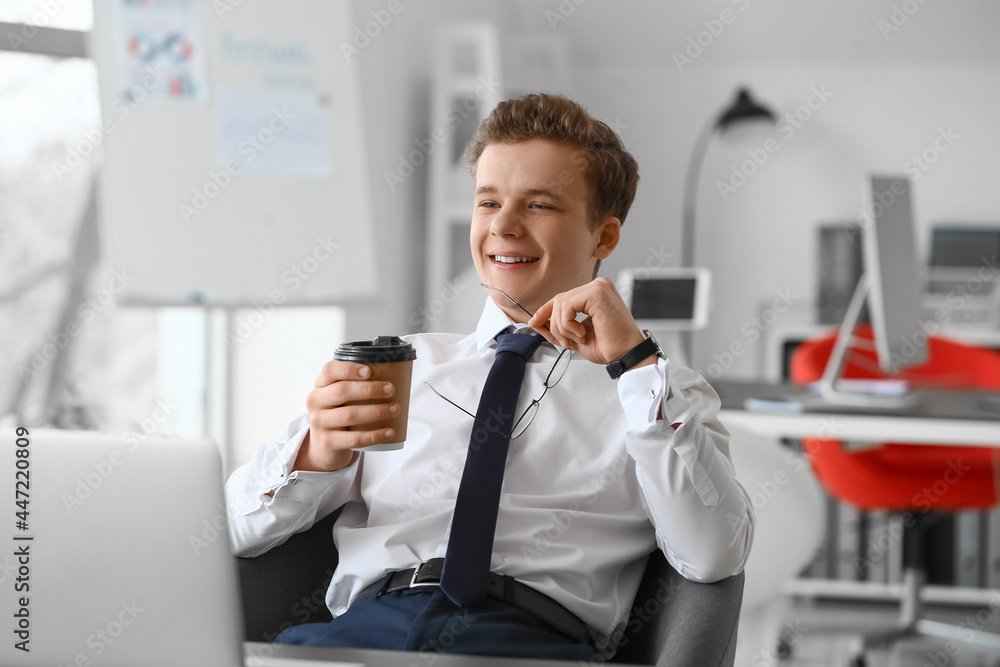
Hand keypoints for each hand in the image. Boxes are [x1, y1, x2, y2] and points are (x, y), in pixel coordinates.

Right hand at [294, 361, 399, 471]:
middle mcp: (316, 401)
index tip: (369, 371)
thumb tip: (395, 374)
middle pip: (342, 391)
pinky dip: (374, 435)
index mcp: (321, 384)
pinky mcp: (328, 442)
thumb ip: (355, 384)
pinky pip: (354, 439)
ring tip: (395, 409)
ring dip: (376, 411)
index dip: (349, 369)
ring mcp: (319, 422)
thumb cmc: (339, 413)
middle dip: (369, 389)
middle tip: (391, 389)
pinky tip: (389, 432)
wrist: (323, 446)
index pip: (330, 370)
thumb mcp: (339, 396)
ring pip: (350, 415)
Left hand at [528, 277, 653, 367]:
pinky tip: (582, 334)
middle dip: (554, 324)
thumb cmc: (609, 347)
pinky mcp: (597, 293)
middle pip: (559, 299)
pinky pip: (567, 307)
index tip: (534, 323)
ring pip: (560, 303)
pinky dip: (568, 324)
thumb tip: (534, 321)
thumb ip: (557, 327)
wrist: (626, 355)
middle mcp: (598, 286)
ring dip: (562, 327)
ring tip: (577, 339)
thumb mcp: (575, 336)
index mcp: (595, 293)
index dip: (545, 311)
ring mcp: (598, 287)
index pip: (563, 297)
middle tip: (565, 342)